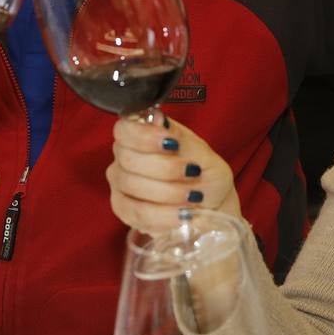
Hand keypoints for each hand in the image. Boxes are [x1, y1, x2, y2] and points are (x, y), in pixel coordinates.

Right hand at [107, 114, 239, 232]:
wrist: (212, 207)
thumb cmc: (206, 176)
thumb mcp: (204, 156)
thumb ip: (180, 139)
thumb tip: (158, 120)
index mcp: (143, 134)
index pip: (125, 128)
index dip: (144, 136)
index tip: (172, 144)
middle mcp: (126, 156)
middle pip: (128, 158)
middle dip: (164, 168)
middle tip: (192, 173)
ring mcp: (121, 183)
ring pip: (131, 185)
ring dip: (167, 192)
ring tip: (192, 196)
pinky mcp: (124, 210)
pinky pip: (136, 213)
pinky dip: (162, 215)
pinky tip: (181, 214)